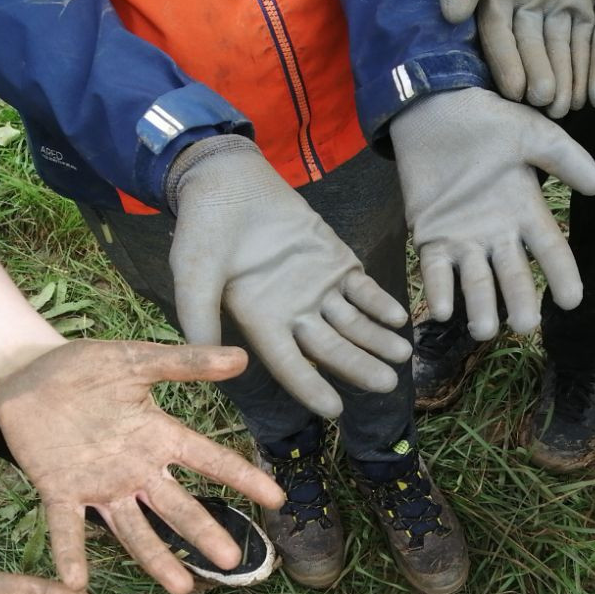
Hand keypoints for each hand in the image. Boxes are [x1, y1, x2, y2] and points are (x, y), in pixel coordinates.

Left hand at [0, 339, 286, 593]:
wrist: (26, 373)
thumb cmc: (85, 367)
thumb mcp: (137, 360)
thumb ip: (185, 363)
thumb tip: (240, 358)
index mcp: (157, 435)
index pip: (208, 460)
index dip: (242, 478)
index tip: (275, 500)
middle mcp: (135, 469)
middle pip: (176, 506)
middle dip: (203, 532)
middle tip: (231, 561)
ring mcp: (98, 484)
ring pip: (132, 528)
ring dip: (154, 558)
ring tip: (180, 587)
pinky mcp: (59, 490)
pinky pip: (67, 526)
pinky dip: (72, 554)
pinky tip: (78, 582)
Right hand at [167, 135, 411, 417]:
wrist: (227, 182)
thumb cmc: (203, 230)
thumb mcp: (192, 273)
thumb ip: (199, 313)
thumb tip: (206, 355)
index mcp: (261, 322)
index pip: (289, 364)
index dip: (310, 387)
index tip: (334, 411)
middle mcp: (293, 312)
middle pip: (330, 349)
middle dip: (359, 366)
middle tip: (387, 385)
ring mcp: (317, 288)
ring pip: (353, 323)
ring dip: (377, 339)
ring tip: (402, 355)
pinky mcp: (335, 262)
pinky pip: (363, 289)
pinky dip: (380, 303)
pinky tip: (398, 318)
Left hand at [390, 87, 594, 339]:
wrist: (434, 110)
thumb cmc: (487, 122)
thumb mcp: (533, 134)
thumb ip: (566, 158)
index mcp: (526, 211)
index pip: (550, 249)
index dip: (562, 275)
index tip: (572, 301)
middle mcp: (498, 234)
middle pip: (513, 274)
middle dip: (519, 300)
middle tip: (524, 325)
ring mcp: (464, 239)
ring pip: (475, 281)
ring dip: (479, 306)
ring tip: (482, 331)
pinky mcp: (430, 237)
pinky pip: (435, 270)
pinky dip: (439, 290)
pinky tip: (443, 309)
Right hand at [441, 0, 594, 119]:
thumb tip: (450, 12)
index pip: (498, 37)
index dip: (507, 63)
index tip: (515, 89)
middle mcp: (522, 8)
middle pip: (530, 49)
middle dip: (539, 76)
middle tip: (548, 102)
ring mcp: (552, 7)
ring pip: (558, 49)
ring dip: (564, 77)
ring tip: (569, 104)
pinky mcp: (580, 3)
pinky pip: (584, 37)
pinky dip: (587, 61)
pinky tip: (592, 84)